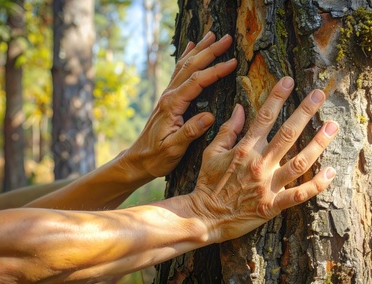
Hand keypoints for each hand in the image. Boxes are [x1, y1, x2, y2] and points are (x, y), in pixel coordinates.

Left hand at [119, 32, 236, 180]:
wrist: (138, 159)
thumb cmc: (156, 157)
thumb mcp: (173, 149)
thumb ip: (190, 132)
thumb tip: (209, 117)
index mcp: (172, 105)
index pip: (197, 82)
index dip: (215, 71)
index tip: (233, 62)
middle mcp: (169, 95)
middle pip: (191, 66)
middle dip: (210, 51)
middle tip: (227, 38)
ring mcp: (168, 95)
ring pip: (185, 65)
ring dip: (200, 49)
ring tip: (213, 35)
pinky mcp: (169, 98)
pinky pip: (179, 72)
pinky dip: (187, 56)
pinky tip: (190, 47)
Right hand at [187, 77, 338, 242]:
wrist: (204, 216)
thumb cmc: (207, 183)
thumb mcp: (212, 152)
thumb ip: (228, 130)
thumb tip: (239, 107)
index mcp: (244, 149)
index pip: (263, 117)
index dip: (277, 97)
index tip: (289, 80)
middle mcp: (259, 164)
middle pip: (287, 134)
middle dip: (304, 112)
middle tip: (319, 95)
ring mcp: (268, 185)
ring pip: (299, 162)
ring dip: (318, 144)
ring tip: (332, 126)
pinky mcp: (272, 205)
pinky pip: (299, 195)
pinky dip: (316, 185)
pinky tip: (331, 172)